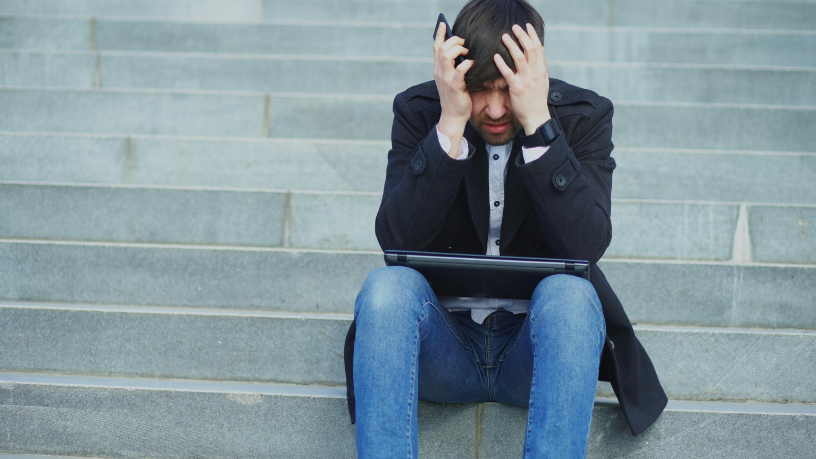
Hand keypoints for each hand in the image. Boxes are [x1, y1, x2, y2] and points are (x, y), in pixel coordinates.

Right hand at [433, 24, 473, 156]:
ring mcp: (445, 79)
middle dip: (454, 40)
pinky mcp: (454, 87)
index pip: (436, 47)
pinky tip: (471, 63)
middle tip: (464, 42)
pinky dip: (465, 64)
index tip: (443, 24)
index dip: (440, 34)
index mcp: (438, 69)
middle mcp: (439, 72)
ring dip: (458, 49)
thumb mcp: (451, 79)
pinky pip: (458, 71)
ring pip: (446, 55)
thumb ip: (452, 66)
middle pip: (441, 48)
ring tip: (467, 51)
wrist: (453, 116)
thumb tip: (462, 53)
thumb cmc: (455, 97)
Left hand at [493, 23, 550, 135]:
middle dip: (522, 36)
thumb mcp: (544, 82)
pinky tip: (496, 56)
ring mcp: (527, 80)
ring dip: (512, 45)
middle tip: (514, 27)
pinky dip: (502, 64)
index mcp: (542, 70)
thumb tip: (541, 57)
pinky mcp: (517, 88)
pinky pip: (508, 73)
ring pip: (520, 58)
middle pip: (530, 49)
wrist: (537, 117)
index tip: (527, 26)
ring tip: (504, 37)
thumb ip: (541, 69)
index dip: (533, 36)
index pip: (539, 48)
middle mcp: (536, 73)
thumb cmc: (538, 101)